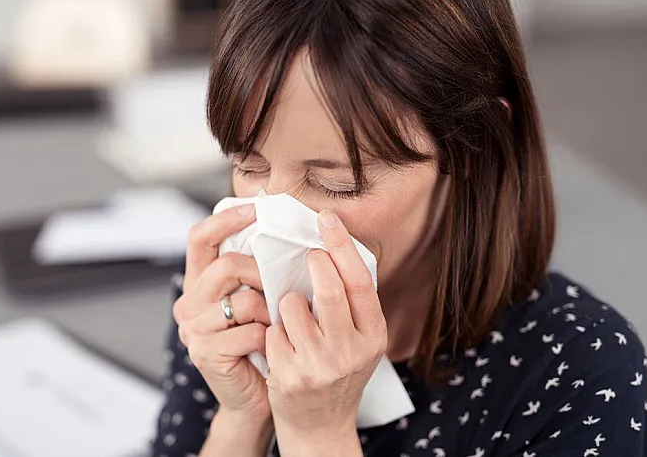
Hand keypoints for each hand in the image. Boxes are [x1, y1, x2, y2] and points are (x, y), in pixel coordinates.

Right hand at [172, 203, 271, 420]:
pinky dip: (268, 337)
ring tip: (275, 324)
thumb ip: (254, 271)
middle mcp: (188, 303)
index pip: (199, 238)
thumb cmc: (260, 344)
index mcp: (198, 283)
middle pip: (225, 266)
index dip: (225, 220)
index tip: (255, 209)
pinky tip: (269, 346)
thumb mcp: (254, 300)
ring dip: (269, 311)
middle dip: (260, 273)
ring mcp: (193, 329)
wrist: (254, 397)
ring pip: (242, 300)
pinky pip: (248, 332)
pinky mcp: (205, 353)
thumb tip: (281, 231)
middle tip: (279, 286)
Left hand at [265, 209, 386, 452]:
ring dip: (286, 302)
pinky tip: (281, 345)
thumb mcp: (359, 343)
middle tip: (308, 257)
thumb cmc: (337, 373)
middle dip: (313, 264)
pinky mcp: (290, 375)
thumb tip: (333, 248)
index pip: (359, 281)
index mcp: (373, 337)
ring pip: (292, 305)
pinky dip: (273, 330)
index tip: (327, 218)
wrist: (320, 427)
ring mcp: (320, 365)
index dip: (342, 245)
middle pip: (329, 289)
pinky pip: (272, 330)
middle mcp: (351, 352)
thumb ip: (352, 306)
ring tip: (292, 316)